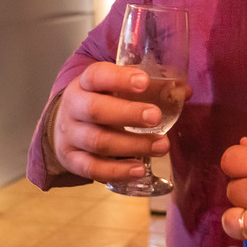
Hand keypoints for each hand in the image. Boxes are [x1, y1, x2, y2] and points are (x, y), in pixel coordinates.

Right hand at [51, 61, 184, 182]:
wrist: (63, 127)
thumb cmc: (99, 103)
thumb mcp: (114, 89)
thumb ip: (149, 88)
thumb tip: (184, 91)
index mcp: (85, 84)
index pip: (97, 76)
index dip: (119, 78)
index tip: (144, 81)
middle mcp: (73, 108)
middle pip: (96, 110)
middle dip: (128, 114)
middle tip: (155, 117)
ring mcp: (70, 136)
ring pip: (98, 142)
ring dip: (133, 145)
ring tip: (162, 146)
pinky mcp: (71, 160)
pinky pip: (93, 168)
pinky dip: (117, 171)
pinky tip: (140, 169)